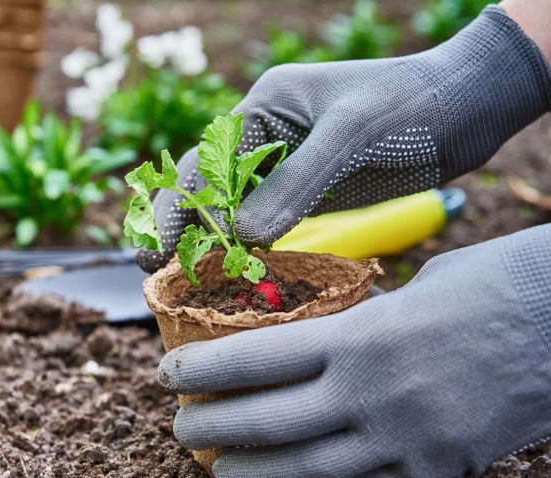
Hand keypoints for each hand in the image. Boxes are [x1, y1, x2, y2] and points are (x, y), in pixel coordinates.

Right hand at [136, 5, 550, 272]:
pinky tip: (235, 272)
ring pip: (231, 208)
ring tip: (182, 280)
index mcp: (262, 108)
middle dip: (178, 224)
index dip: (177, 205)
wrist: (465, 107)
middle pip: (205, 185)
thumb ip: (296, 185)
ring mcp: (285, 166)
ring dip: (208, 240)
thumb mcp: (349, 137)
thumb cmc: (407, 106)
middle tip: (152, 269)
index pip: (204, 162)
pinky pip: (266, 222)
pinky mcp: (307, 192)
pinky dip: (246, 247)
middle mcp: (265, 137)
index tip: (157, 247)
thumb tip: (245, 239)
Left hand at [158, 225, 550, 477]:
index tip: (167, 373)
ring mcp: (408, 441)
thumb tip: (318, 344)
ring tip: (220, 469)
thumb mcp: (411, 292)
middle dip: (211, 428)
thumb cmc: (493, 285)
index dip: (201, 369)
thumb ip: (359, 324)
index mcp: (361, 335)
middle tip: (181, 428)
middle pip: (267, 423)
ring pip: (306, 473)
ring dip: (252, 474)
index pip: (255, 359)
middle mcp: (374, 394)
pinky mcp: (441, 470)